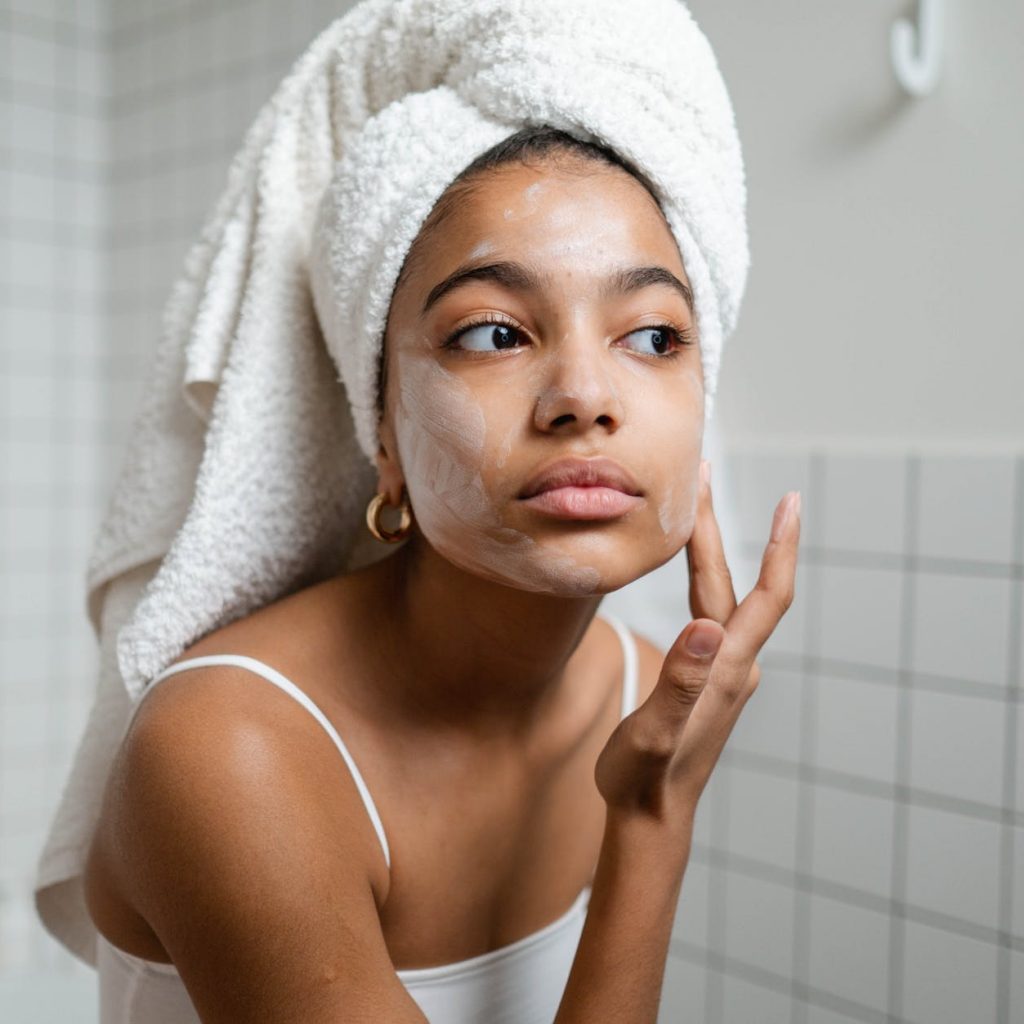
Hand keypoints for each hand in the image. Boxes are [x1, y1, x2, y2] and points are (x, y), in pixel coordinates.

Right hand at [594, 460, 800, 826]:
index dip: (782, 546)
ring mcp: (723, 670)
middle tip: (701, 474)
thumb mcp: (655, 734)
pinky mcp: (709, 676)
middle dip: (718, 526)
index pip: (767, 595)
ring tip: (691, 506)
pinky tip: (688, 567)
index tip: (793, 499)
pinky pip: (712, 612)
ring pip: (722, 595)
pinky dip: (700, 577)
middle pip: (736, 582)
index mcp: (727, 668)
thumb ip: (679, 683)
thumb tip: (703, 628)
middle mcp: (734, 663)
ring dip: (708, 549)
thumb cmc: (644, 780)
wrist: (651, 816)